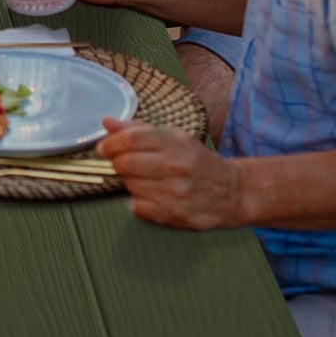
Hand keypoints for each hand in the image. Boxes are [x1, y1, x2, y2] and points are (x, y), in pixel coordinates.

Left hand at [96, 118, 242, 229]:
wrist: (231, 191)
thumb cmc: (196, 161)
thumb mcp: (174, 137)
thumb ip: (138, 129)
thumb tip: (107, 122)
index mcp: (176, 142)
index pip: (130, 140)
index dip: (110, 144)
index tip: (104, 148)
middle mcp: (176, 166)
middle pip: (125, 163)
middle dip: (119, 164)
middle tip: (123, 165)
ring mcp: (176, 192)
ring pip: (130, 185)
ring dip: (131, 182)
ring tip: (146, 180)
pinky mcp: (175, 215)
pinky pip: (138, 207)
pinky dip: (138, 201)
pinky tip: (152, 195)